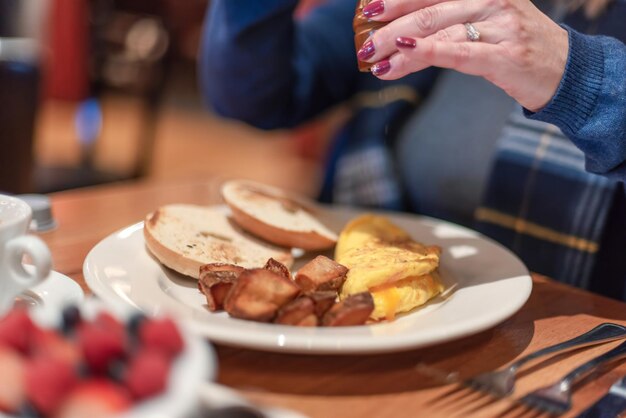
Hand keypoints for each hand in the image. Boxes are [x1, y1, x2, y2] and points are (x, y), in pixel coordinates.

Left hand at [357, 0, 568, 110]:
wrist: (565, 69)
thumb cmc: (514, 45)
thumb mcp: (484, 22)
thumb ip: (447, 21)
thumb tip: (400, 34)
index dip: (397, 0)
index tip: (369, 11)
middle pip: (428, 9)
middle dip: (389, 27)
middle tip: (364, 45)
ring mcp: (501, 24)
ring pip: (438, 31)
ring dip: (399, 48)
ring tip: (375, 63)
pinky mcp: (506, 55)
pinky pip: (459, 52)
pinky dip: (428, 53)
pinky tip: (403, 57)